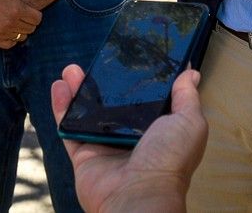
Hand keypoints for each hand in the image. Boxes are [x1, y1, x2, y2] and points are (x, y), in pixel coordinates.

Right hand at [0, 0, 49, 48]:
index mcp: (17, 9)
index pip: (38, 19)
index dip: (35, 14)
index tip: (28, 9)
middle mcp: (10, 22)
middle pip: (31, 29)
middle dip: (28, 22)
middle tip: (20, 15)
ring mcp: (0, 31)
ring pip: (20, 37)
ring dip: (19, 30)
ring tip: (12, 21)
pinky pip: (8, 44)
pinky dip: (10, 38)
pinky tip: (6, 29)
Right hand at [51, 64, 204, 212]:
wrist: (138, 194)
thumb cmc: (168, 160)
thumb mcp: (189, 122)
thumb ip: (186, 97)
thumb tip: (191, 73)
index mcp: (158, 128)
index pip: (146, 98)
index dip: (137, 78)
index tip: (129, 56)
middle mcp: (131, 135)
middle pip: (113, 102)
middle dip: (103, 81)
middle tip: (98, 61)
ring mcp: (106, 144)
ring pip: (88, 111)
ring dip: (79, 89)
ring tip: (73, 69)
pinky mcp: (84, 153)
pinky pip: (70, 127)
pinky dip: (62, 107)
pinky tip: (60, 87)